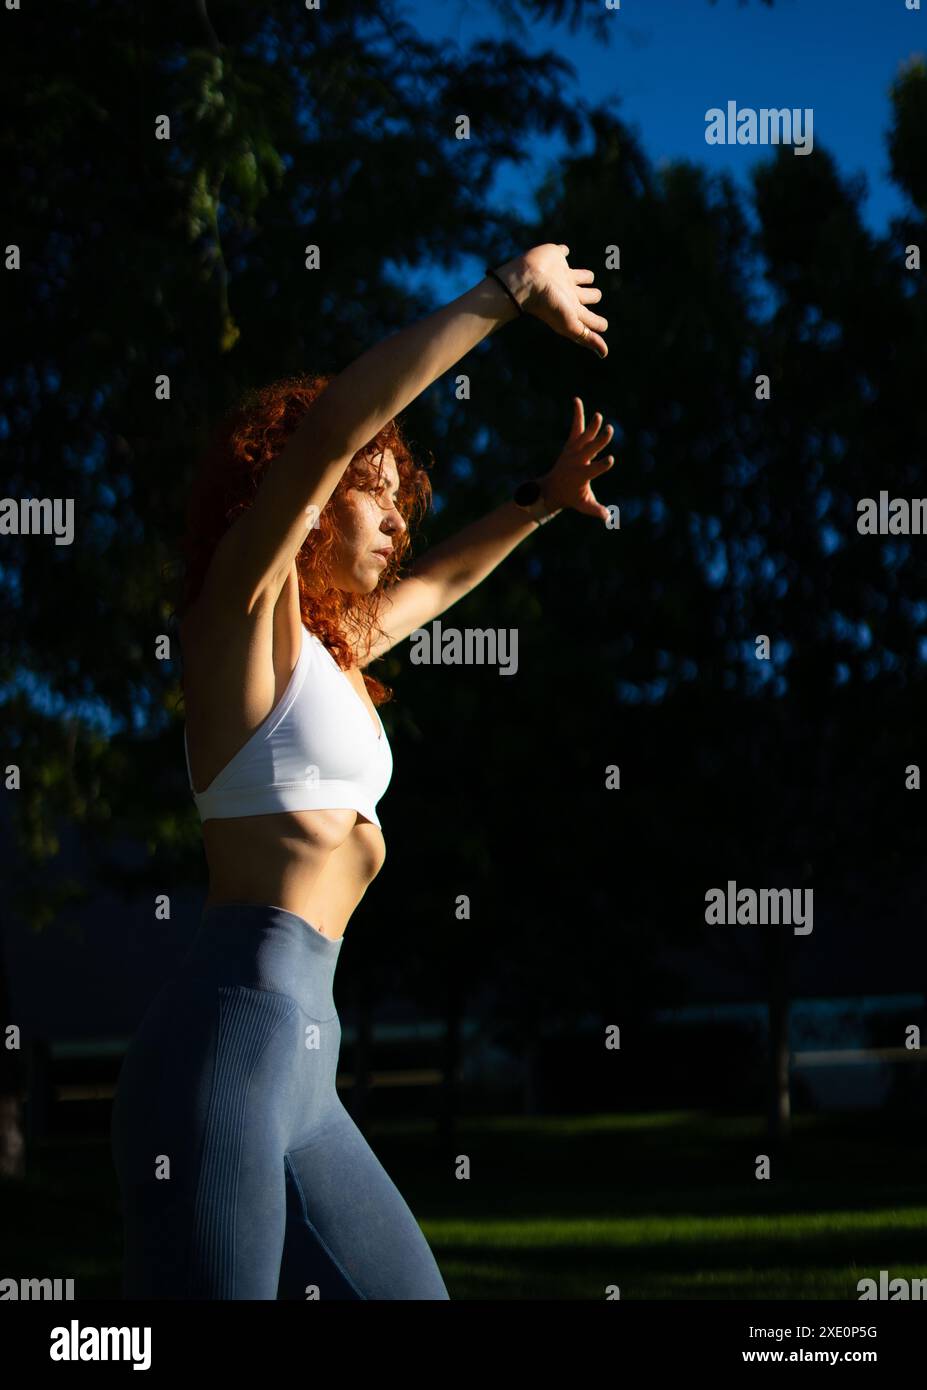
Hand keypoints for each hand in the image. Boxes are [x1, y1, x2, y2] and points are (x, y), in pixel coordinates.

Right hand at [494, 243, 607, 357]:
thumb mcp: (570, 325)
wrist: (527, 282)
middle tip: (594, 296)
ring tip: (587, 277)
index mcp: (573, 308)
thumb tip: (605, 355)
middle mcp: (568, 292)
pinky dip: (563, 251)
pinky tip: (565, 251)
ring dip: (585, 276)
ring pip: (579, 275)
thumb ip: (587, 337)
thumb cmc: (548, 305)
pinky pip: (562, 252)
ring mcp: (562, 274)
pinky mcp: (555, 257)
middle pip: (587, 295)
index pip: (590, 318)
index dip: (598, 323)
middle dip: (593, 296)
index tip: (602, 325)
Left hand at [539, 397, 614, 521]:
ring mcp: (574, 451)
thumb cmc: (572, 497)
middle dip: (599, 440)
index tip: (610, 459)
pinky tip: (576, 400)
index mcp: (582, 475)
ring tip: (598, 415)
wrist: (552, 488)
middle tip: (608, 429)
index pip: (594, 469)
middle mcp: (577, 461)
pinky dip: (577, 413)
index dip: (602, 465)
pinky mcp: (572, 443)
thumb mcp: (583, 505)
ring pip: (584, 436)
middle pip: (590, 449)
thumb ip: (595, 510)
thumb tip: (608, 518)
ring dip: (591, 425)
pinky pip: (575, 426)